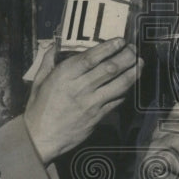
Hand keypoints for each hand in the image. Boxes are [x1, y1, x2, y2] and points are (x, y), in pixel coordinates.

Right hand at [23, 38, 141, 162]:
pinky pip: (116, 101)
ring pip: (118, 85)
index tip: (120, 41)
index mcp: (64, 75)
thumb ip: (48, 62)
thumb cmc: (38, 108)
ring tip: (140, 64)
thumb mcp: (38, 82)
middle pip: (109, 68)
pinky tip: (131, 84)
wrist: (41, 138)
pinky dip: (125, 92)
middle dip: (126, 57)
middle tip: (134, 49)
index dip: (108, 47)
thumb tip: (53, 45)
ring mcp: (91, 103)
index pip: (91, 57)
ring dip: (132, 73)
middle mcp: (79, 87)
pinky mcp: (98, 117)